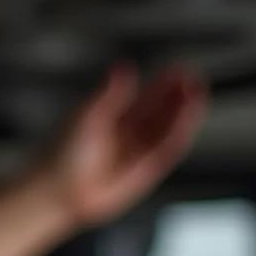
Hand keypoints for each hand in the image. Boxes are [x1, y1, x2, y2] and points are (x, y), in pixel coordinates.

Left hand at [37, 65, 207, 226]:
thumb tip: (123, 67)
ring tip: (196, 93)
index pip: (144, 98)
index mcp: (112, 117)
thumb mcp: (86, 116)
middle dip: (177, 96)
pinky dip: (179, 134)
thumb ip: (109, 95)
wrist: (59, 188)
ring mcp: (139, 152)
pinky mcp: (146, 170)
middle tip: (192, 76)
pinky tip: (189, 119)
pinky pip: (167, 150)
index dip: (162, 85)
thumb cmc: (63, 153)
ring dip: (183, 112)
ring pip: (168, 129)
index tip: (178, 69)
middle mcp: (129, 134)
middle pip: (160, 112)